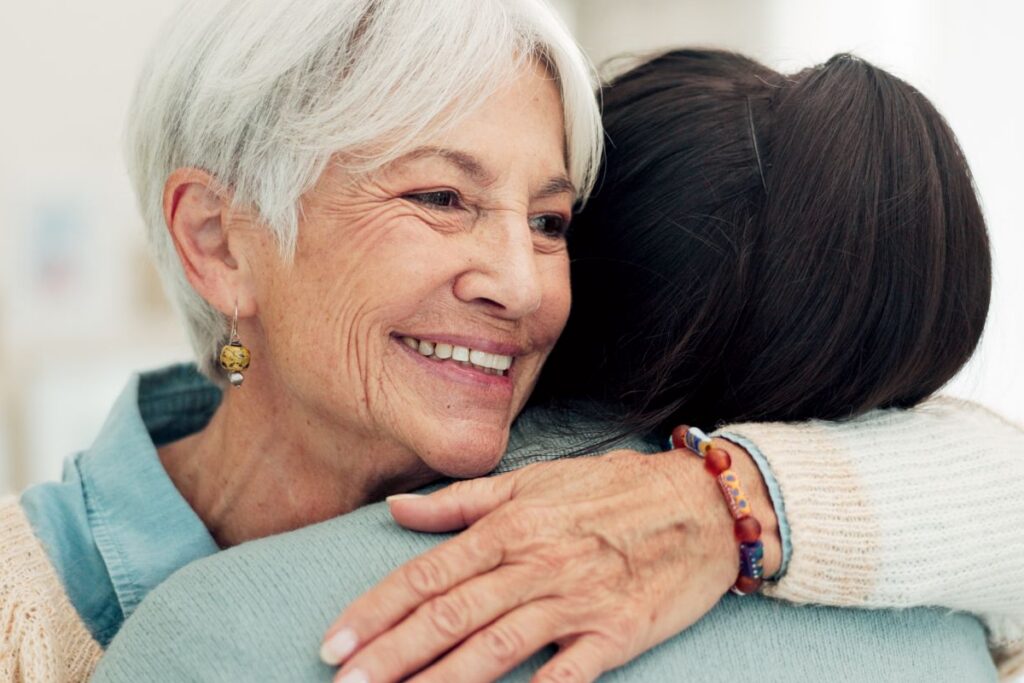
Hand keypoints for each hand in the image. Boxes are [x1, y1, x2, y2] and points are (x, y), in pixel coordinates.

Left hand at [322, 443, 779, 682]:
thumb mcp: (533, 480)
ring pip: (493, 648)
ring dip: (438, 681)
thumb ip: (462, 500)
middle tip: (343, 682)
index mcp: (511, 525)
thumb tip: (398, 508)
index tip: (334, 642)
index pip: (427, 573)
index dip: (375, 610)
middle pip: (449, 615)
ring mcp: (576, 601)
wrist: (702, 504)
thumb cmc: (612, 490)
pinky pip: (566, 676)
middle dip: (390, 654)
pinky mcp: (616, 633)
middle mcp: (536, 562)